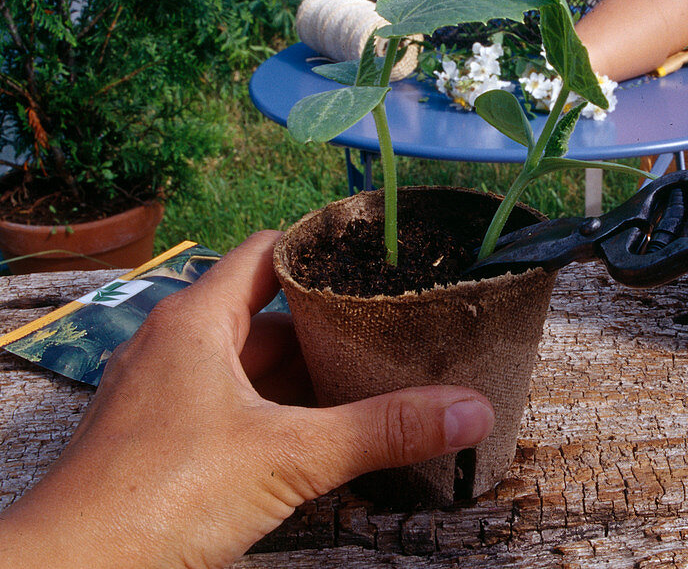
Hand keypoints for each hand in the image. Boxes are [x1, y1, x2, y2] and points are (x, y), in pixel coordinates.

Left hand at [0, 231, 494, 567]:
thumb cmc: (157, 499)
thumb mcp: (289, 456)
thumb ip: (382, 430)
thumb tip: (469, 409)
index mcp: (196, 321)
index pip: (267, 252)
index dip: (322, 248)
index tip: (378, 256)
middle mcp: (175, 347)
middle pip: (268, 314)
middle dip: (330, 326)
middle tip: (393, 331)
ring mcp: (164, 396)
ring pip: (250, 368)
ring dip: (305, 377)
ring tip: (372, 383)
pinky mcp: (163, 441)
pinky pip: (232, 408)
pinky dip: (277, 415)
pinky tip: (318, 439)